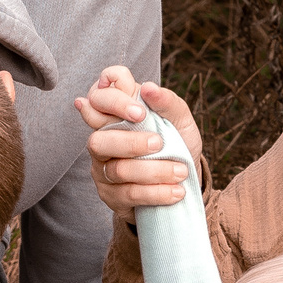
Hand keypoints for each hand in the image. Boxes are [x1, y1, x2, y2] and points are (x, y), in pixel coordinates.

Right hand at [77, 67, 201, 225]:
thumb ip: (166, 102)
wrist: (184, 180)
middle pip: (98, 140)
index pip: (99, 98)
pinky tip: (175, 191)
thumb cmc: (177, 142)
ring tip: (180, 172)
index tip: (141, 112)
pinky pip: (129, 194)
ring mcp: (102, 167)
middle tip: (159, 143)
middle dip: (131, 143)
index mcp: (116, 113)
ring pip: (118, 170)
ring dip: (154, 171)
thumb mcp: (180, 119)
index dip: (113, 102)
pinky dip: (156, 192)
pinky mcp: (110, 194)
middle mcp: (103, 138)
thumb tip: (149, 88)